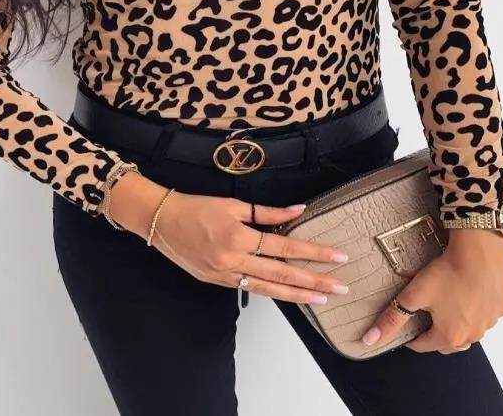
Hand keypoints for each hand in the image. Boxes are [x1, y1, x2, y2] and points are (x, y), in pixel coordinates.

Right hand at [111, 173, 350, 303]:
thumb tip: (298, 211)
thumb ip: (268, 212)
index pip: (286, 247)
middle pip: (282, 275)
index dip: (314, 253)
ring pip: (269, 289)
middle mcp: (234, 260)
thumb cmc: (196, 207)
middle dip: (314, 282)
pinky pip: (251, 289)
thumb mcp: (234, 204)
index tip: (337, 257)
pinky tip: (289, 295)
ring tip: (322, 299)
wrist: (162, 221)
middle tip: (341, 288)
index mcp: (239, 236)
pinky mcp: (218, 282)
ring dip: (298, 295)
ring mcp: (225, 275)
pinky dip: (272, 292)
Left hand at [362, 229, 502, 353]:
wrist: (481, 251)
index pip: (425, 345)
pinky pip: (488, 312)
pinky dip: (478, 308)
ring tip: (448, 306)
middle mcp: (473, 334)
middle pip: (450, 342)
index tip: (407, 331)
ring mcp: (491, 321)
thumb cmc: (449, 273)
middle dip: (436, 334)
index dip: (411, 337)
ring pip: (471, 329)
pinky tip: (471, 293)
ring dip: (459, 322)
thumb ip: (392, 318)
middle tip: (427, 319)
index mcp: (450, 336)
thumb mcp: (413, 295)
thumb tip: (371, 338)